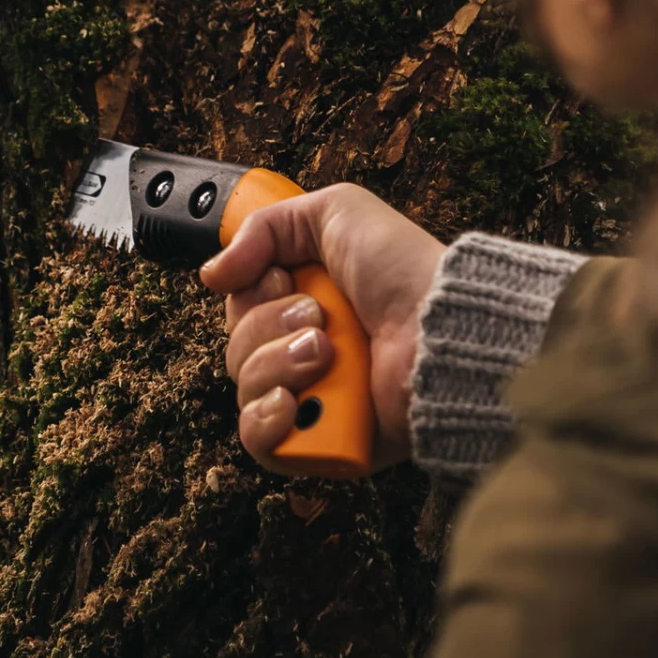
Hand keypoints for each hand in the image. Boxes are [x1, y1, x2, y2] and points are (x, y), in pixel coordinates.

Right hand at [198, 183, 443, 475]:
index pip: (239, 310)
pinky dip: (267, 420)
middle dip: (267, 327)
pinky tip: (294, 401)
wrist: (445, 330)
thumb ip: (265, 227)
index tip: (285, 280)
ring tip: (325, 353)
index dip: (252, 295)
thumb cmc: (404, 271)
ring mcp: (312, 402)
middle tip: (318, 317)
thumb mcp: (334, 212)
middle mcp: (303, 354)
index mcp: (303, 306)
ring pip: (244, 390)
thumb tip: (212, 275)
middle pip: (235, 349)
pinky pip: (259, 443)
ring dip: (277, 364)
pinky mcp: (322, 445)